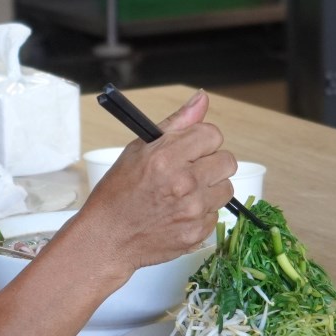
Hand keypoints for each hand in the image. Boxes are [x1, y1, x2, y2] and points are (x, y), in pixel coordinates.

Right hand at [74, 90, 236, 274]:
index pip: (212, 134)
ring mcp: (193, 210)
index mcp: (166, 157)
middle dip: (210, 162)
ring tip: (183, 193)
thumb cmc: (117, 192)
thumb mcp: (138, 150)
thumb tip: (202, 99)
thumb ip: (176, 124)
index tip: (190, 148)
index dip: (201, 140)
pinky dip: (201, 212)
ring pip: (226, 188)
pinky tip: (178, 212)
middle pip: (227, 161)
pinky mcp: (198, 233)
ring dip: (209, 188)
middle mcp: (184, 183)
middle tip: (188, 170)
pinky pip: (215, 214)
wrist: (108, 237)